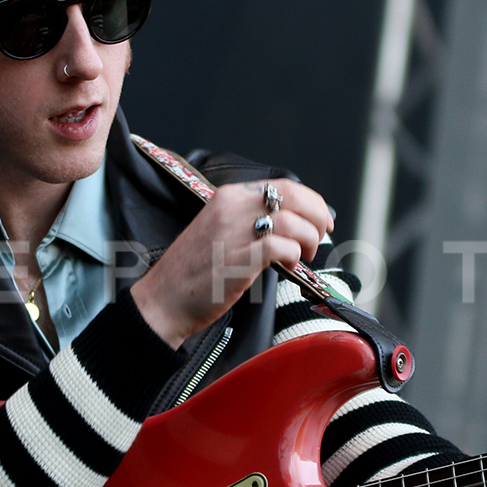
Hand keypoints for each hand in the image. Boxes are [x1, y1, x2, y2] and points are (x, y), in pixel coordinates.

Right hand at [130, 180, 331, 347]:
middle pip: (292, 196)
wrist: (162, 301)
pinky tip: (289, 266)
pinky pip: (281, 247)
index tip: (322, 218)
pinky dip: (294, 255)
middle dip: (317, 215)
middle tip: (323, 234)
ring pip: (291, 221)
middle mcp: (231, 208)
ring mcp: (234, 233)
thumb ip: (250, 222)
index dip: (311, 200)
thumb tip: (291, 225)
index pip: (281, 186)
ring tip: (306, 255)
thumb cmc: (192, 272)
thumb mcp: (218, 231)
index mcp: (227, 197)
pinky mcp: (238, 260)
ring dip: (308, 238)